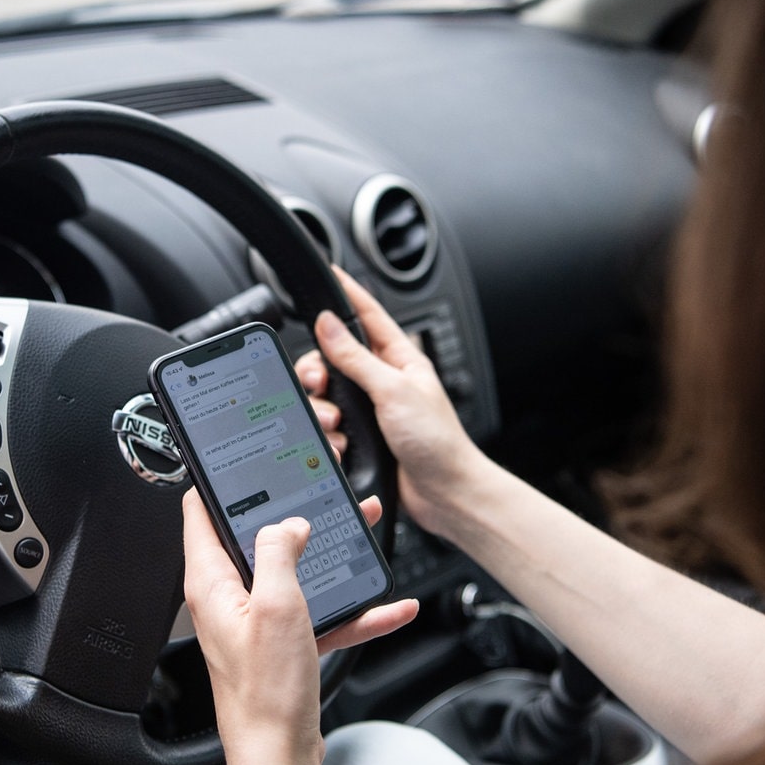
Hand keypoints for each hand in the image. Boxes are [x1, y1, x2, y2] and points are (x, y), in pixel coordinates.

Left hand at [181, 488, 417, 764]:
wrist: (280, 755)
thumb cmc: (266, 693)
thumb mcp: (276, 606)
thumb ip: (280, 553)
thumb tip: (289, 522)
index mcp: (212, 583)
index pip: (201, 513)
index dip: (219, 481)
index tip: (240, 458)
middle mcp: (229, 599)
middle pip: (258, 539)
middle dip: (293, 512)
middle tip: (319, 491)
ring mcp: (257, 623)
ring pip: (295, 573)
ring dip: (331, 556)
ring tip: (363, 532)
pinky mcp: (284, 647)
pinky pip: (320, 615)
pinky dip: (354, 609)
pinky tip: (389, 606)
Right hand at [299, 267, 488, 534]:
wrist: (445, 493)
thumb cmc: (437, 442)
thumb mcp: (394, 390)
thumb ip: (357, 357)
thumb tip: (329, 324)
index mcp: (399, 358)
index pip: (367, 315)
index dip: (348, 293)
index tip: (329, 272)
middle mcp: (382, 380)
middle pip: (333, 358)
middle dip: (318, 370)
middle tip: (319, 382)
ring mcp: (371, 409)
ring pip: (326, 395)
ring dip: (323, 410)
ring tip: (336, 423)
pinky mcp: (362, 437)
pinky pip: (330, 427)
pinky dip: (329, 436)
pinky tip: (339, 444)